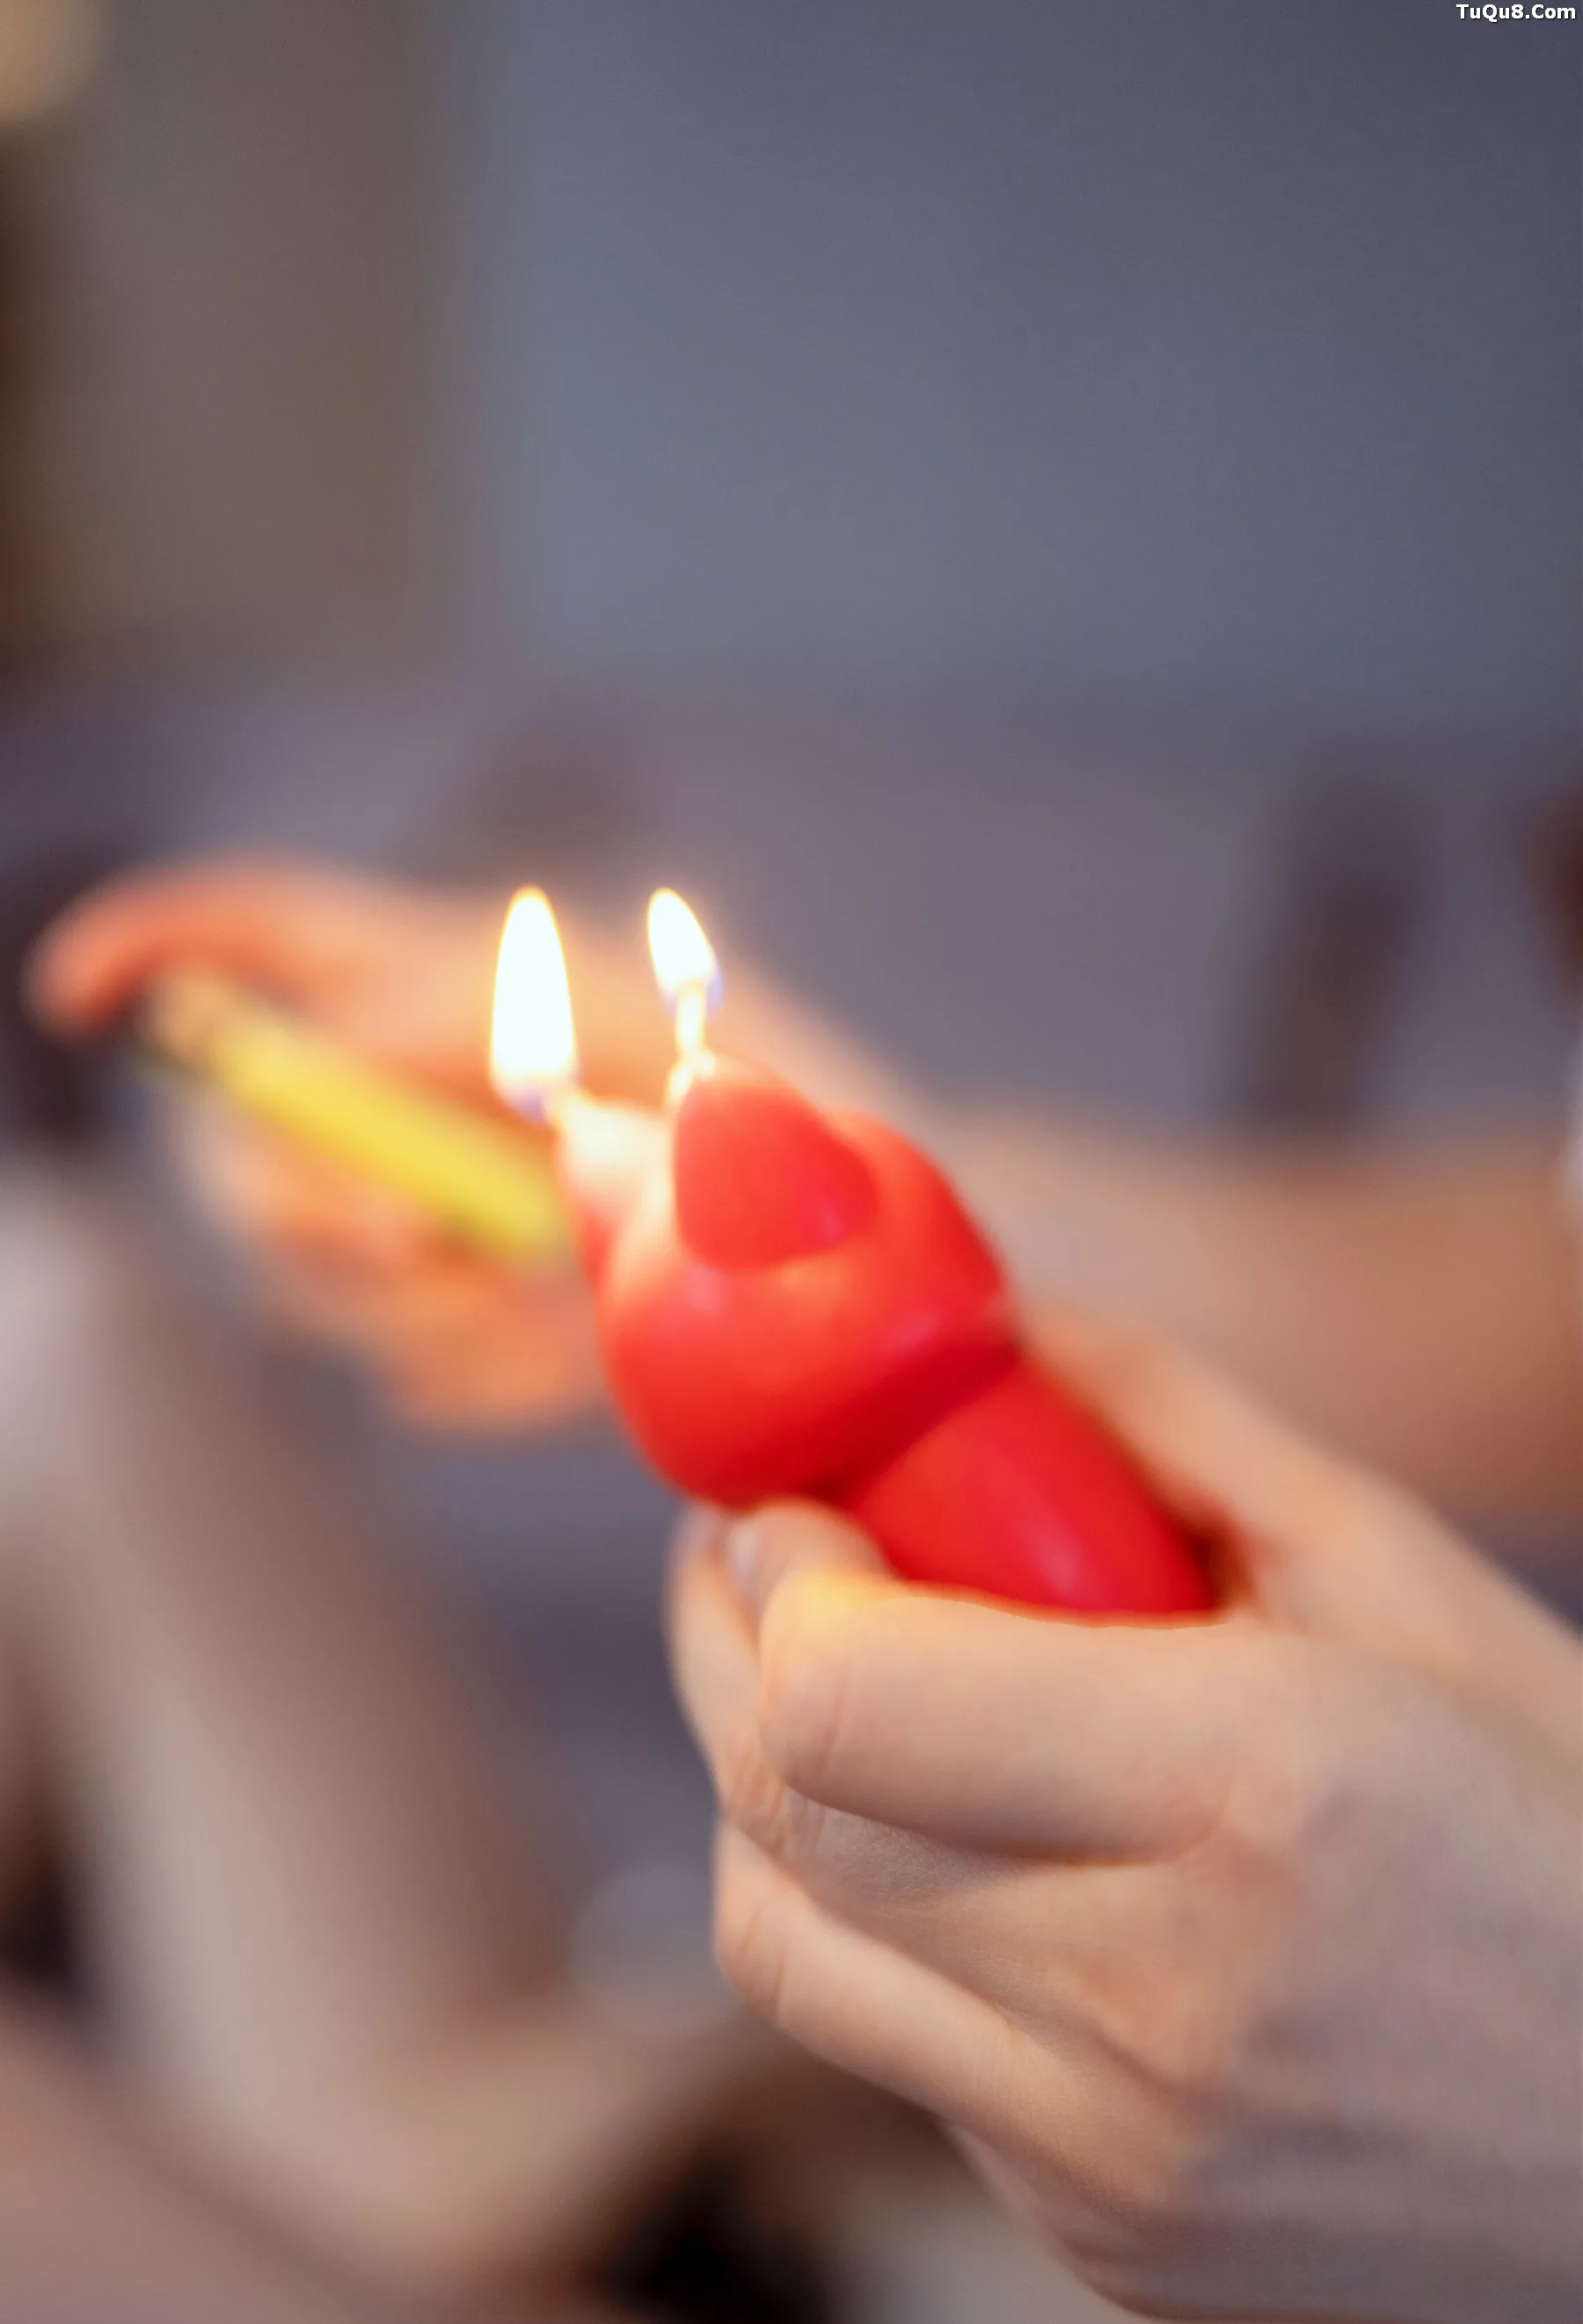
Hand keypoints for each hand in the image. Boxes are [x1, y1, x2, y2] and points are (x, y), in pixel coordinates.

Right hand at [29, 860, 670, 1428]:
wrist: (818, 1253)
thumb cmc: (734, 1088)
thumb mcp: (617, 1010)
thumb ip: (453, 1008)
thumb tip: (328, 1051)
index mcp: (411, 989)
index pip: (239, 935)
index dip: (142, 949)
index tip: (71, 996)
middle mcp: (383, 1107)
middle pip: (236, 1148)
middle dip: (307, 1201)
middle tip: (420, 1233)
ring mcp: (409, 1224)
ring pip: (300, 1277)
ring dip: (403, 1296)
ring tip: (534, 1286)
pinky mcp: (458, 1330)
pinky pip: (406, 1368)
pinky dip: (478, 1365)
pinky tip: (562, 1341)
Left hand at [668, 1314, 1582, 2323]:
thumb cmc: (1561, 1812)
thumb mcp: (1394, 1570)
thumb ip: (1167, 1422)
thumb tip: (985, 1326)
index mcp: (1248, 1788)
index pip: (846, 1698)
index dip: (777, 1576)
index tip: (790, 1498)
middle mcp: (1153, 1997)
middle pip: (782, 1809)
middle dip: (726, 1647)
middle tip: (759, 1549)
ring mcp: (1111, 2151)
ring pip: (779, 1943)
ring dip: (761, 1788)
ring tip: (835, 1684)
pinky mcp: (1098, 2233)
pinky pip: (885, 2043)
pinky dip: (865, 1918)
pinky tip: (954, 1839)